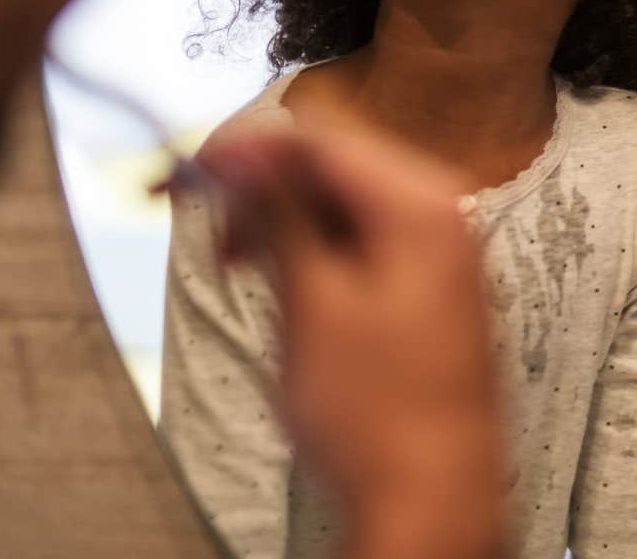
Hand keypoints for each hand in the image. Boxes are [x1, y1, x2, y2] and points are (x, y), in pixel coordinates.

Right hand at [196, 122, 507, 558]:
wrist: (434, 495)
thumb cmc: (377, 414)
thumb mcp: (311, 303)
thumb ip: (280, 216)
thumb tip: (242, 156)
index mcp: (424, 206)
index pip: (322, 142)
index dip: (247, 149)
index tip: (188, 169)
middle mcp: (447, 216)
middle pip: (338, 165)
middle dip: (264, 185)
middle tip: (202, 218)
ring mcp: (447, 253)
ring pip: (349, 203)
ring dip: (286, 218)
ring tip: (234, 260)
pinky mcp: (436, 288)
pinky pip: (370, 239)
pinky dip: (320, 247)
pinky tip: (281, 276)